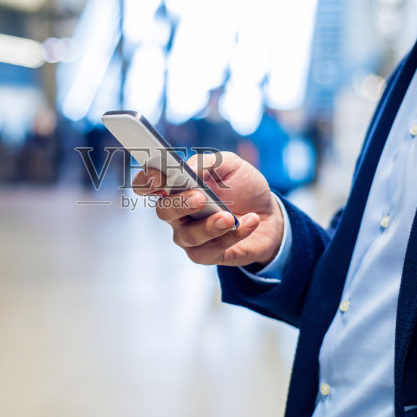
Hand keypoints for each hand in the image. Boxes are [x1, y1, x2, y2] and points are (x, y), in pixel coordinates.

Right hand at [132, 152, 283, 266]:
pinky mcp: (207, 254)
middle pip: (164, 211)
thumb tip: (190, 169)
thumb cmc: (243, 187)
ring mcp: (189, 235)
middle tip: (201, 198)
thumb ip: (209, 162)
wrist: (270, 213)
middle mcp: (177, 213)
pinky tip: (249, 222)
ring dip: (209, 226)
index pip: (147, 185)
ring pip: (187, 236)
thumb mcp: (231, 165)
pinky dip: (233, 236)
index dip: (146, 181)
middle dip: (181, 204)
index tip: (159, 177)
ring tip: (229, 217)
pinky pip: (212, 250)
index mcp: (176, 187)